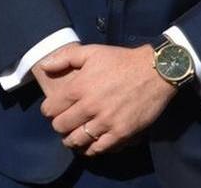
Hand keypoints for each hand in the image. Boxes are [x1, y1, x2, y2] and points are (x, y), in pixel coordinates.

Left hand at [40, 44, 175, 155]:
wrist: (156, 71)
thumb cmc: (123, 60)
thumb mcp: (93, 52)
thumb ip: (65, 58)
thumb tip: (44, 67)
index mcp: (79, 86)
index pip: (50, 109)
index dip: (50, 109)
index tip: (56, 108)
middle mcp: (89, 106)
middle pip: (61, 126)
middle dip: (60, 124)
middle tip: (67, 121)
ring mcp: (105, 121)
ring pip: (76, 140)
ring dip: (72, 139)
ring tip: (76, 134)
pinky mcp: (120, 133)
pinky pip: (97, 149)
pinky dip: (91, 148)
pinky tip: (92, 141)